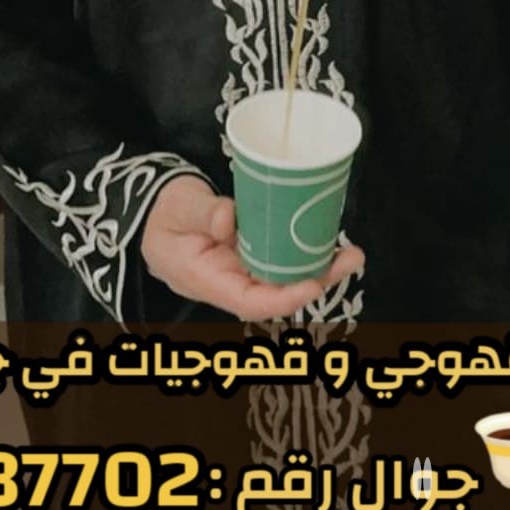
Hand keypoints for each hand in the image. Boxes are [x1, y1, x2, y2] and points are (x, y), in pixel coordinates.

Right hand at [141, 175, 364, 320]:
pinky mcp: (253, 253)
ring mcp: (244, 268)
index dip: (283, 298)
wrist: (156, 209)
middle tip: (351, 259)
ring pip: (284, 277)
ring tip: (352, 253)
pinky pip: (282, 258)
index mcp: (206, 279)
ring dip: (319, 268)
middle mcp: (230, 281)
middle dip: (316, 281)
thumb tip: (232, 219)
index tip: (312, 285)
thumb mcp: (177, 207)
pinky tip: (331, 240)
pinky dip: (306, 252)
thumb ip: (203, 213)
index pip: (248, 301)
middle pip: (276, 292)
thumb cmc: (163, 212)